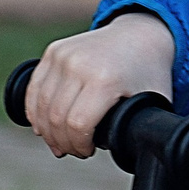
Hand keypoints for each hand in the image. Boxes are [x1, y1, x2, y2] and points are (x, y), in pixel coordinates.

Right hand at [25, 13, 176, 158]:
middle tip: (74, 151)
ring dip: (47, 131)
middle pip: (56, 118)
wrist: (140, 33)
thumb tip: (131, 155)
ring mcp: (63, 55)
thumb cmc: (148, 73)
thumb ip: (144, 130)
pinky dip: (34, 112)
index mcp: (106, 79)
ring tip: (59, 143)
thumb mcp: (154, 102)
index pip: (78, 125)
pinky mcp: (54, 51)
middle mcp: (80, 64)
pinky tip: (42, 127)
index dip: (79, 146)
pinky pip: (34, 89)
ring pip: (41, 106)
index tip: (88, 151)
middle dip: (64, 143)